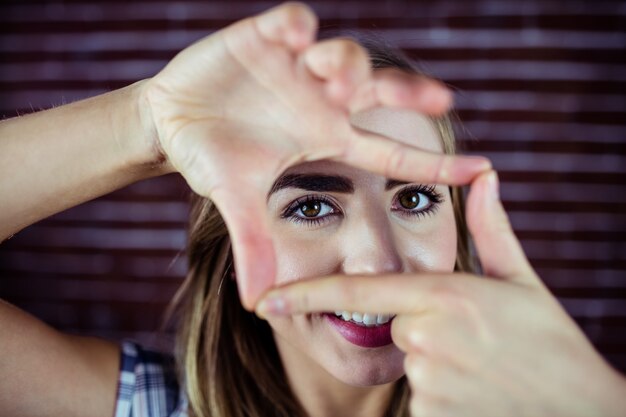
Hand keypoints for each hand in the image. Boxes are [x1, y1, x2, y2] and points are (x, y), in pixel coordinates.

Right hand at [137, 2, 490, 308]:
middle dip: (411, 92)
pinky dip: (296, 25)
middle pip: (381, 91)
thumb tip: (256, 302)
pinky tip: (293, 34)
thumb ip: (254, 244)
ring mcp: (296, 66)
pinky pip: (291, 21)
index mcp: (328, 138)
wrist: (174, 122)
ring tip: (334, 78)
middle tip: (439, 97)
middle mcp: (322, 100)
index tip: (482, 168)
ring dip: (347, 65)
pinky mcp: (265, 36)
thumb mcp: (238, 200)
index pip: (391, 151)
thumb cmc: (215, 158)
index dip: (436, 160)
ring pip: (343, 55)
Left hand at [255, 171, 625, 415]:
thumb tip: (483, 174)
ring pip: (410, 362)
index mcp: (445, 295)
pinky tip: (479, 394)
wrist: (584, 412)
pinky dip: (442, 396)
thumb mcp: (521, 282)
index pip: (359, 291)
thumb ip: (490, 228)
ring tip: (485, 369)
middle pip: (396, 326)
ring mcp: (429, 382)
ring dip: (438, 363)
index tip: (264, 300)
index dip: (307, 295)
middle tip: (476, 341)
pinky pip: (419, 399)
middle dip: (424, 329)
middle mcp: (429, 337)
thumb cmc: (552, 343)